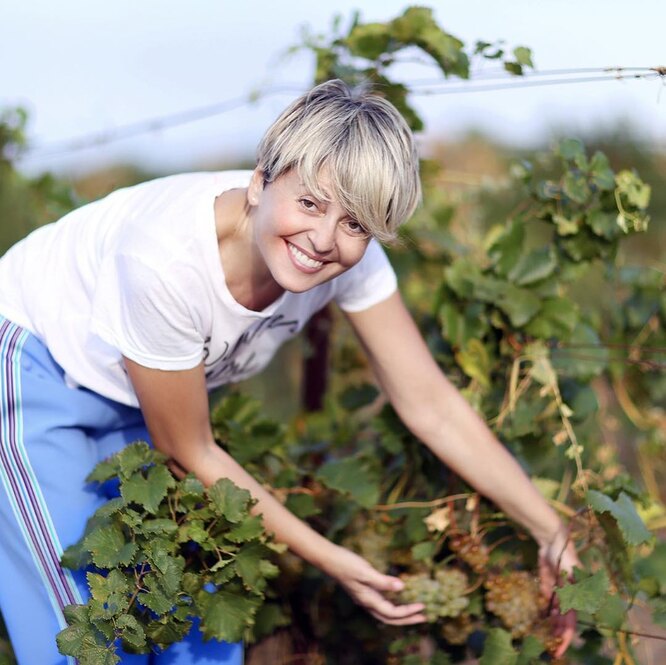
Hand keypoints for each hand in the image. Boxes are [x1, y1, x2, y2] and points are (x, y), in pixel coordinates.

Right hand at [322, 544, 426, 624]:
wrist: (329, 559)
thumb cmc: (346, 564)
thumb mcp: (365, 572)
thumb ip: (383, 581)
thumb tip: (402, 587)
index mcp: (368, 600)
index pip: (392, 612)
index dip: (408, 611)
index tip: (422, 606)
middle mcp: (367, 602)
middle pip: (390, 618)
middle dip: (407, 620)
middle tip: (424, 617)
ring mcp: (365, 597)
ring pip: (385, 613)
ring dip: (401, 615)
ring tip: (414, 611)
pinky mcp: (364, 591)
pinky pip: (381, 604)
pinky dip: (392, 605)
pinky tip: (397, 598)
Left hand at [538, 529, 579, 657]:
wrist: (551, 538)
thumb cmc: (564, 554)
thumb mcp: (570, 573)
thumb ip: (572, 589)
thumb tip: (572, 608)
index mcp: (575, 596)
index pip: (570, 621)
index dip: (565, 636)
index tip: (559, 649)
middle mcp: (567, 594)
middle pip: (562, 619)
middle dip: (556, 633)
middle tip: (547, 647)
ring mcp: (556, 588)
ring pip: (553, 610)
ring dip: (549, 622)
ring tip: (542, 636)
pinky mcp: (546, 582)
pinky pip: (545, 598)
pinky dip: (543, 608)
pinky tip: (539, 617)